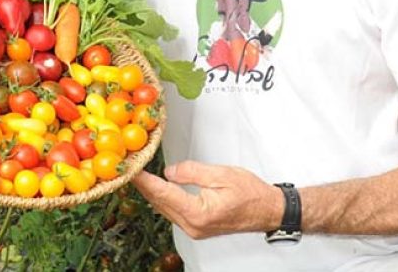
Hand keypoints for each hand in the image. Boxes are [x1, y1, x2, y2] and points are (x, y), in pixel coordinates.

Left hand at [132, 160, 281, 239]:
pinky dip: (163, 198)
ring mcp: (194, 229)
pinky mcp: (197, 227)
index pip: (162, 193)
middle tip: (129, 167)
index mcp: (198, 213)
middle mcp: (193, 226)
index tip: (131, 169)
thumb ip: (192, 172)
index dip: (144, 180)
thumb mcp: (221, 174)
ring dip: (152, 192)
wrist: (268, 210)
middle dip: (144, 185)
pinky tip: (157, 187)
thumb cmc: (251, 193)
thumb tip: (169, 172)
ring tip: (139, 174)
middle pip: (159, 203)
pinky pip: (173, 212)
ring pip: (164, 208)